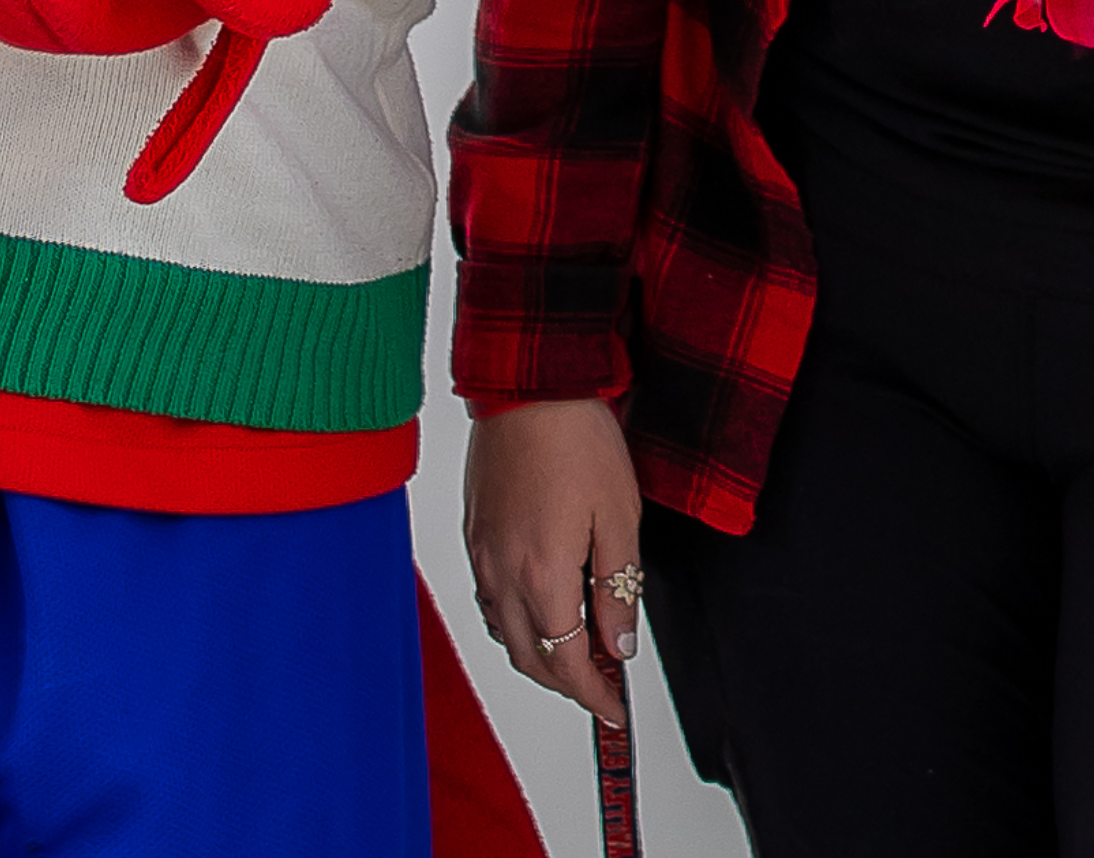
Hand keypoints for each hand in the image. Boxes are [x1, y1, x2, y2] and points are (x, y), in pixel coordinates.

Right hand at [460, 398, 645, 729]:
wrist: (528, 386)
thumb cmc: (576, 438)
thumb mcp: (619, 515)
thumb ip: (617, 588)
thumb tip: (619, 644)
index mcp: (542, 576)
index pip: (568, 663)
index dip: (594, 694)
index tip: (615, 708)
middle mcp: (503, 575)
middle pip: (531, 659)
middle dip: (568, 683)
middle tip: (603, 686)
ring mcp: (482, 557)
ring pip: (504, 635)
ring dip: (539, 656)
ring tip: (578, 651)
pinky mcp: (474, 536)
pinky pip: (488, 602)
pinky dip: (513, 624)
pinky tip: (539, 611)